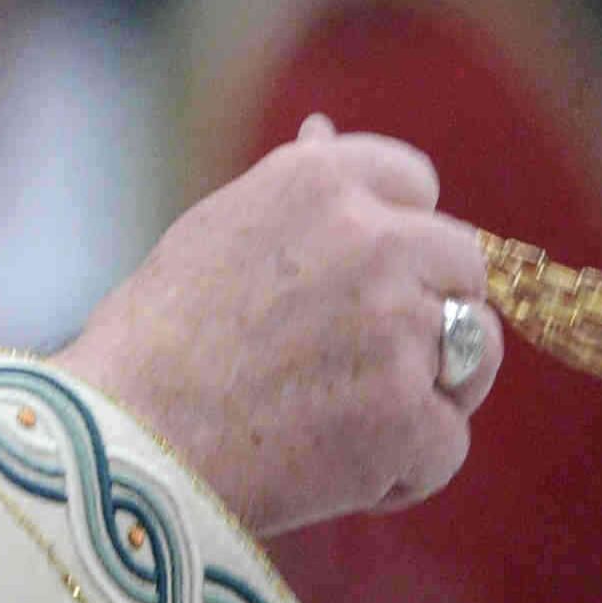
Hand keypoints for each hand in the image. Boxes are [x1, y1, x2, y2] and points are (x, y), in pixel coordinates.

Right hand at [52, 116, 500, 537]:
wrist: (126, 445)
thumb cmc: (151, 342)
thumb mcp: (216, 232)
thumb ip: (290, 188)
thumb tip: (323, 129)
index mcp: (320, 182)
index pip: (415, 181)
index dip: (395, 232)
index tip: (364, 276)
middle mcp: (374, 241)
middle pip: (463, 263)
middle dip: (431, 307)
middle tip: (364, 358)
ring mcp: (400, 330)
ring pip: (475, 350)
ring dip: (432, 386)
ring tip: (351, 418)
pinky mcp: (412, 418)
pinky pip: (445, 442)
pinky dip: (403, 469)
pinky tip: (337, 472)